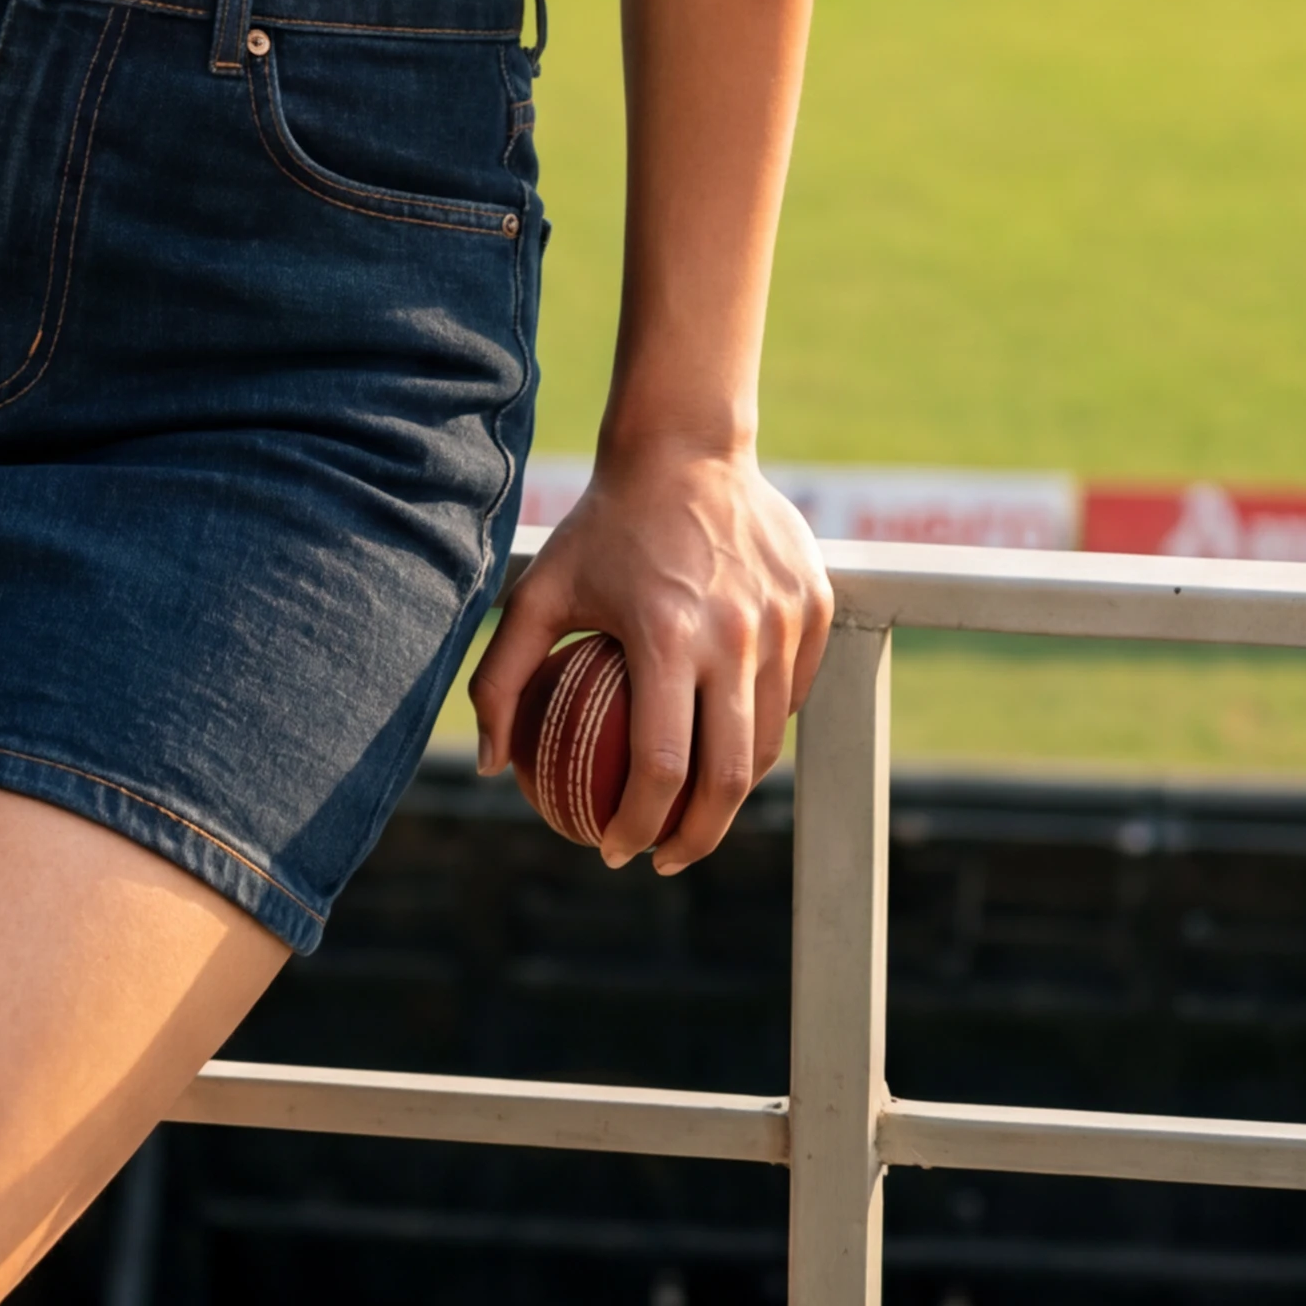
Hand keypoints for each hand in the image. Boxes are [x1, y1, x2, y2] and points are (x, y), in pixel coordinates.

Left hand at [469, 435, 832, 874]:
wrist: (685, 446)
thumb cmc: (601, 526)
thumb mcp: (535, 592)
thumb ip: (502, 679)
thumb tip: (490, 768)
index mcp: (666, 634)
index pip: (664, 765)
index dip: (639, 825)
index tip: (614, 850)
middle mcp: (736, 634)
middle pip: (730, 775)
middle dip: (696, 839)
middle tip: (663, 858)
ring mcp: (784, 622)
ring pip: (769, 741)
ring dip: (731, 792)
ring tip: (691, 814)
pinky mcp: (815, 608)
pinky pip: (791, 695)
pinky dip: (761, 730)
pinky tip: (723, 745)